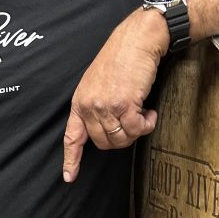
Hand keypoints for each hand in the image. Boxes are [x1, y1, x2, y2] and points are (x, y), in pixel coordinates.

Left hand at [63, 8, 167, 181]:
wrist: (136, 40)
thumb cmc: (121, 58)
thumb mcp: (97, 83)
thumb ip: (96, 106)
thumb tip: (106, 128)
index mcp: (79, 102)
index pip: (72, 137)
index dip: (71, 160)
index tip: (69, 177)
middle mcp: (88, 106)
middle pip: (104, 143)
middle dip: (121, 138)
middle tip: (134, 121)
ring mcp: (105, 107)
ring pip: (120, 139)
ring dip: (136, 131)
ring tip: (142, 114)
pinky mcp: (124, 105)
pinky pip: (137, 130)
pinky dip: (147, 124)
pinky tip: (149, 111)